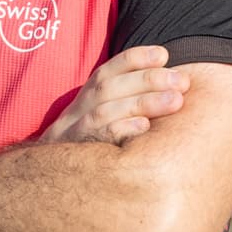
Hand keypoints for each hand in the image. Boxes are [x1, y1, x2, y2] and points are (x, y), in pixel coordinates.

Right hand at [40, 46, 188, 145]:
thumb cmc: (90, 142)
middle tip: (181, 81)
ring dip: (143, 102)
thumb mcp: (102, 115)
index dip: (135, 59)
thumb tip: (173, 86)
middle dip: (148, 79)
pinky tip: (145, 126)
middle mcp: (80, 109)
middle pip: (110, 86)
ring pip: (108, 109)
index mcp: (87, 96)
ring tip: (176, 101)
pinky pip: (100, 138)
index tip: (163, 55)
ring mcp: (76, 130)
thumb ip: (127, 99)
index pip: (109, 70)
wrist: (50, 176)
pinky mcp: (78, 153)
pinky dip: (122, 129)